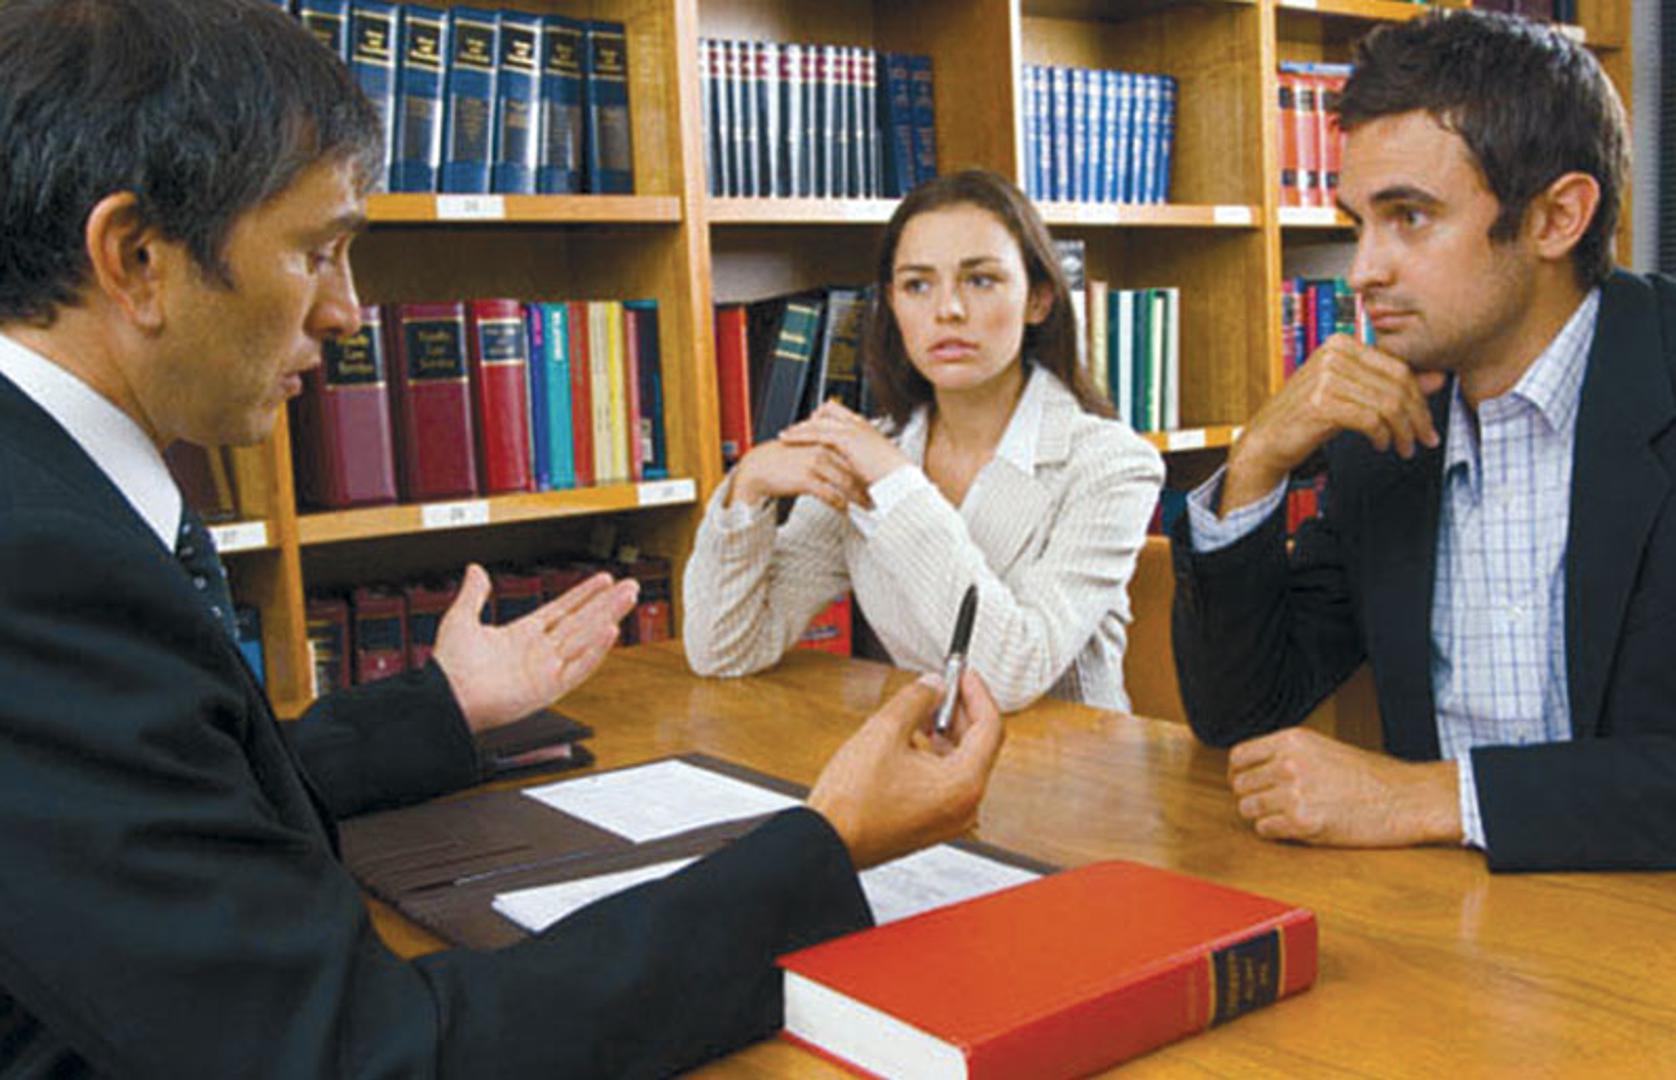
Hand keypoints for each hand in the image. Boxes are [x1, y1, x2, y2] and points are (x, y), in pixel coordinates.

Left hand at [432, 564, 639, 733]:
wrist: (446, 697)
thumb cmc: (450, 667)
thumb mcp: (461, 619)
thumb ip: (474, 594)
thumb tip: (475, 570)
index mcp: (522, 636)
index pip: (562, 609)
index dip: (583, 593)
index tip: (603, 579)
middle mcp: (539, 651)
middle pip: (582, 621)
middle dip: (606, 602)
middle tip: (630, 585)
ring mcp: (547, 669)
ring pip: (586, 637)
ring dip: (608, 616)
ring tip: (628, 598)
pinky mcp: (550, 687)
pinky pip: (579, 666)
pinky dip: (596, 650)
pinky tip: (611, 631)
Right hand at [727, 438, 870, 512]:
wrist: (759, 467)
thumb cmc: (783, 460)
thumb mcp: (808, 449)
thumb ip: (828, 451)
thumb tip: (847, 462)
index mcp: (824, 440)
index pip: (854, 454)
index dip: (867, 469)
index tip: (877, 480)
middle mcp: (822, 449)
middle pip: (854, 468)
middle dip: (868, 484)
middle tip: (878, 496)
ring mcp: (814, 463)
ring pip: (845, 482)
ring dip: (858, 497)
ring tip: (867, 506)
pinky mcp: (806, 479)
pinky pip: (829, 494)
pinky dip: (840, 504)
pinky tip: (845, 510)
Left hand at [778, 400, 910, 486]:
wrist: (901, 483)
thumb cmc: (893, 480)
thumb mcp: (876, 467)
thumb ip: (863, 462)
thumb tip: (856, 469)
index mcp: (868, 429)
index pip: (841, 414)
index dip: (824, 418)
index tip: (812, 426)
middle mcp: (859, 425)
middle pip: (827, 411)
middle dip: (810, 420)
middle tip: (793, 429)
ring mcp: (853, 429)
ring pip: (819, 421)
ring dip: (800, 427)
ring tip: (784, 434)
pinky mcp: (846, 439)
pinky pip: (816, 433)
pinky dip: (800, 435)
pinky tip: (788, 439)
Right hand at [807, 670, 1005, 868]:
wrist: (827, 841)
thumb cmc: (851, 803)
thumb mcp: (884, 731)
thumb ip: (916, 699)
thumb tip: (932, 686)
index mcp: (963, 784)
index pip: (990, 726)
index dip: (976, 693)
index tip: (964, 675)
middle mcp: (965, 806)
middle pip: (979, 746)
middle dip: (960, 712)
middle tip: (942, 687)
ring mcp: (949, 819)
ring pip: (962, 764)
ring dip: (946, 733)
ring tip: (921, 712)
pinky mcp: (932, 825)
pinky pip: (946, 783)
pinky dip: (935, 757)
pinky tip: (912, 742)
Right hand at [1222, 335, 1445, 513]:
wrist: (1267, 440)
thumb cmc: (1307, 417)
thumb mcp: (1354, 396)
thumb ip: (1390, 385)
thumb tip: (1438, 378)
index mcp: (1341, 344)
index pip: (1398, 366)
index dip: (1420, 397)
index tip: (1427, 422)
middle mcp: (1333, 355)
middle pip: (1397, 385)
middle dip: (1417, 417)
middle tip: (1425, 439)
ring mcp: (1325, 377)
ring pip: (1387, 404)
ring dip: (1402, 432)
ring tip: (1405, 448)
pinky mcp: (1321, 402)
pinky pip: (1370, 419)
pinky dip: (1382, 436)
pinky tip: (1380, 445)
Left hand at [1227, 727, 1461, 846]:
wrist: (1406, 798)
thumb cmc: (1371, 776)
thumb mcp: (1323, 749)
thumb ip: (1287, 755)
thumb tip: (1253, 769)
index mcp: (1291, 741)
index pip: (1239, 757)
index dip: (1241, 773)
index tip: (1249, 783)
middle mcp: (1288, 764)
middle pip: (1240, 785)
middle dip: (1252, 796)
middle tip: (1270, 804)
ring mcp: (1294, 793)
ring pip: (1247, 809)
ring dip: (1261, 815)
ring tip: (1284, 816)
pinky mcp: (1303, 822)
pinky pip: (1264, 830)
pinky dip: (1274, 832)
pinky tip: (1292, 828)